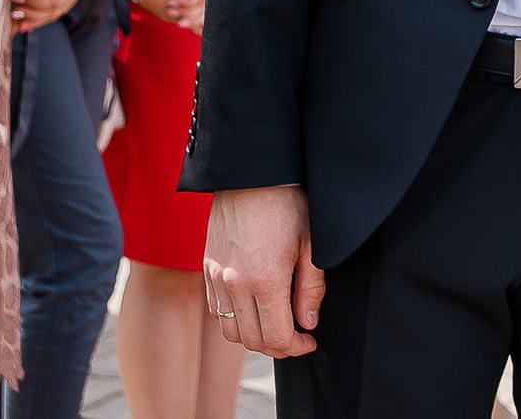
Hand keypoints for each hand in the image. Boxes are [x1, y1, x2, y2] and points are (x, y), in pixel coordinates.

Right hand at [204, 185, 322, 356]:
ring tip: (275, 326)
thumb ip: (311, 288)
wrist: (253, 172)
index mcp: (266, 280)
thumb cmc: (289, 203)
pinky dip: (234, 319)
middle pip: (252, 340)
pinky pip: (216, 309)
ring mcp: (217, 276)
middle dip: (278, 347)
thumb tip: (308, 323)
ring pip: (230, 330)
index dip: (296, 347)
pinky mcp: (208, 267)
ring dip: (253, 337)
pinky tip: (254, 308)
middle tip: (296, 338)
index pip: (277, 337)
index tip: (309, 341)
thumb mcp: (312, 244)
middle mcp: (235, 284)